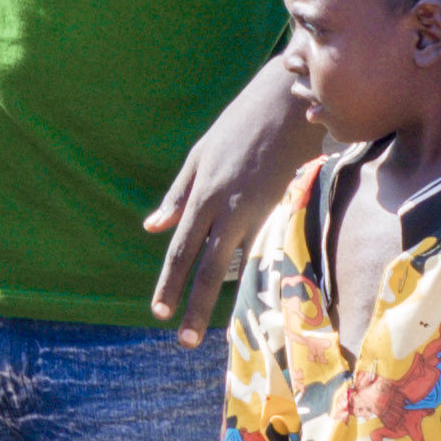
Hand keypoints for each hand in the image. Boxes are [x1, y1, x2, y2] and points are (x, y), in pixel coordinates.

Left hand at [141, 64, 318, 322]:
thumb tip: (153, 227)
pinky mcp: (283, 205)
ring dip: (221, 299)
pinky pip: (264, 246)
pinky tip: (253, 295)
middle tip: (184, 341)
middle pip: (206, 266)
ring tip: (213, 330)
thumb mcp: (200, 155)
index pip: (181, 249)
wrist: (288, 99)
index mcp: (202, 195)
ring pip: (233, 263)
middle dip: (193, 306)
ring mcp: (255, 209)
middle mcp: (224, 207)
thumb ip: (178, 194)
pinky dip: (255, 271)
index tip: (159, 314)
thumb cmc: (242, 123)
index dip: (170, 283)